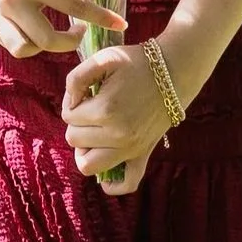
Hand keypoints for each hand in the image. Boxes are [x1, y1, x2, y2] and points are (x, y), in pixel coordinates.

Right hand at [0, 0, 125, 58]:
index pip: (74, 6)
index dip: (100, 17)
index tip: (121, 25)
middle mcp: (13, 1)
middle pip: (47, 40)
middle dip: (70, 41)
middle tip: (80, 28)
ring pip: (24, 49)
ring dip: (44, 46)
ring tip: (55, 30)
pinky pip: (10, 43)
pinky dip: (27, 42)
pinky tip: (36, 26)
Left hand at [61, 45, 177, 193]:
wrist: (173, 71)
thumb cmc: (137, 61)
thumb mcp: (104, 57)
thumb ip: (77, 77)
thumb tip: (70, 102)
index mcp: (105, 109)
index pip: (68, 116)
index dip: (72, 101)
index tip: (85, 92)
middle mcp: (117, 134)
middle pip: (75, 139)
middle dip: (77, 122)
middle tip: (91, 107)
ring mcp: (130, 148)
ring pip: (88, 166)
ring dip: (85, 150)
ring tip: (93, 133)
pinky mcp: (143, 155)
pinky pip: (126, 183)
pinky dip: (112, 185)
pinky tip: (106, 172)